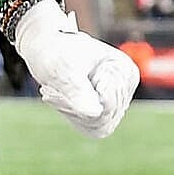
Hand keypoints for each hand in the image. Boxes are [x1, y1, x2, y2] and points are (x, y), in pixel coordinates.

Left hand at [12, 0, 140, 138]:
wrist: (47, 47)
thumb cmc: (54, 52)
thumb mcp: (62, 68)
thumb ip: (78, 92)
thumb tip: (95, 114)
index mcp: (125, 73)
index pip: (107, 105)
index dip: (78, 100)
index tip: (59, 82)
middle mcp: (126, 88)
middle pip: (104, 117)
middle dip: (72, 106)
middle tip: (50, 88)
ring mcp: (117, 100)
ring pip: (97, 125)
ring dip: (70, 111)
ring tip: (56, 92)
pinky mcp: (105, 110)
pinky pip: (92, 127)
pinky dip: (71, 115)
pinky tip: (62, 98)